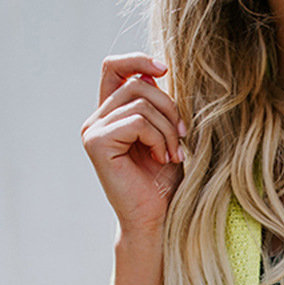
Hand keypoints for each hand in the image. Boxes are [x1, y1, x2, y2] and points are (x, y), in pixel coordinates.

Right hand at [80, 52, 185, 235]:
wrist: (156, 219)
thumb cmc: (163, 183)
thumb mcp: (165, 136)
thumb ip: (157, 106)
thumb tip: (154, 72)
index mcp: (110, 115)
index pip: (115, 68)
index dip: (138, 59)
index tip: (165, 69)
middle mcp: (97, 120)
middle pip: (136, 83)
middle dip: (168, 107)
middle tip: (182, 136)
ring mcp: (93, 131)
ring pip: (140, 103)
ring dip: (167, 129)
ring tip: (172, 154)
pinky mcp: (97, 143)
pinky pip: (137, 121)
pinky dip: (158, 139)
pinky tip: (161, 159)